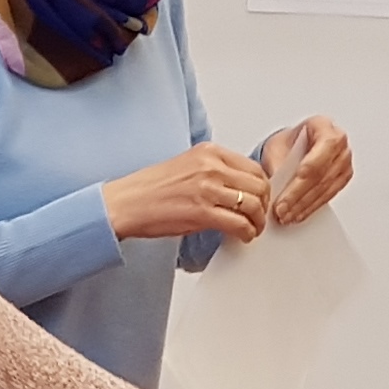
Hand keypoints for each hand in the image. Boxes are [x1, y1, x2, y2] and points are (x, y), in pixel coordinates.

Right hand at [102, 143, 270, 242]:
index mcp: (208, 152)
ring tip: (252, 230)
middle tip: (258, 217)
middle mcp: (210, 166)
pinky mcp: (202, 212)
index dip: (261, 187)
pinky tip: (243, 236)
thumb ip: (213, 171)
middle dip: (263, 205)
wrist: (125, 203)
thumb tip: (238, 187)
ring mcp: (207, 188)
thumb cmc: (149, 189)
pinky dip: (247, 233)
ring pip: (253, 204)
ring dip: (257, 222)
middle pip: (258, 185)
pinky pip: (239, 224)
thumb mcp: (186, 166)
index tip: (258, 199)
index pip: (253, 167)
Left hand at [260, 118, 353, 226]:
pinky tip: (299, 213)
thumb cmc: (288, 144)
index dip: (306, 171)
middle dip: (299, 194)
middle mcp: (339, 142)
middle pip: (321, 173)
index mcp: (323, 126)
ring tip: (286, 215)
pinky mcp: (343, 178)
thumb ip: (276, 162)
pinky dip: (311, 206)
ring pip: (325, 187)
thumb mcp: (276, 146)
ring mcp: (344, 161)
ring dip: (304, 204)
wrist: (296, 149)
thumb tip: (274, 184)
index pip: (321, 149)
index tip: (289, 188)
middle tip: (282, 208)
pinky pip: (328, 195)